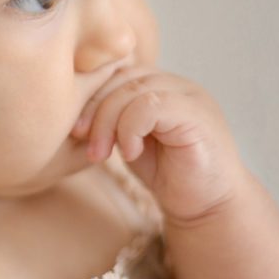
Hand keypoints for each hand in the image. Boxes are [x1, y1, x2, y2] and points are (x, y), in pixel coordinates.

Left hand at [71, 65, 248, 224]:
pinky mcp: (197, 116)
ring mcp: (190, 97)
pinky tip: (130, 153)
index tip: (76, 130)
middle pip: (122, 77)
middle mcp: (177, 84)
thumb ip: (113, 118)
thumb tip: (71, 107)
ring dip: (107, 122)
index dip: (91, 96)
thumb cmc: (168, 175)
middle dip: (95, 109)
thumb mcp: (130, 140)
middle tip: (82, 141)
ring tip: (100, 153)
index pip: (117, 71)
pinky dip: (130, 129)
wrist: (208, 207)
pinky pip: (151, 106)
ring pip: (133, 89)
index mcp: (160, 85)